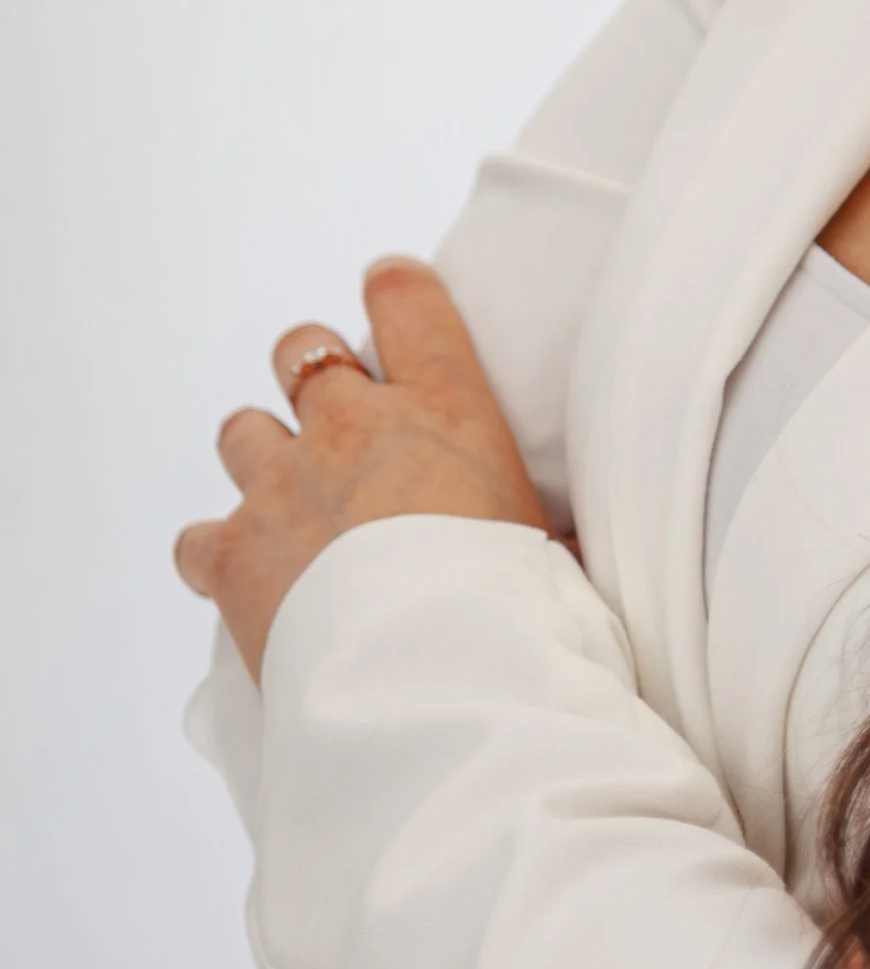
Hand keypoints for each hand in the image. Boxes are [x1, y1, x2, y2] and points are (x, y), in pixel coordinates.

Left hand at [175, 259, 546, 678]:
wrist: (433, 677)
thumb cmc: (513, 610)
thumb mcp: (553, 546)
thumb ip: (540, 525)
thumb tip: (574, 550)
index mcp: (444, 410)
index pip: (406, 300)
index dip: (393, 291)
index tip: (389, 294)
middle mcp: (353, 428)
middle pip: (303, 350)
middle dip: (313, 375)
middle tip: (339, 422)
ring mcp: (283, 485)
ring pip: (242, 430)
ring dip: (261, 455)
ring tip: (291, 500)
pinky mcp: (232, 553)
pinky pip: (197, 539)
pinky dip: (216, 555)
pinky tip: (245, 578)